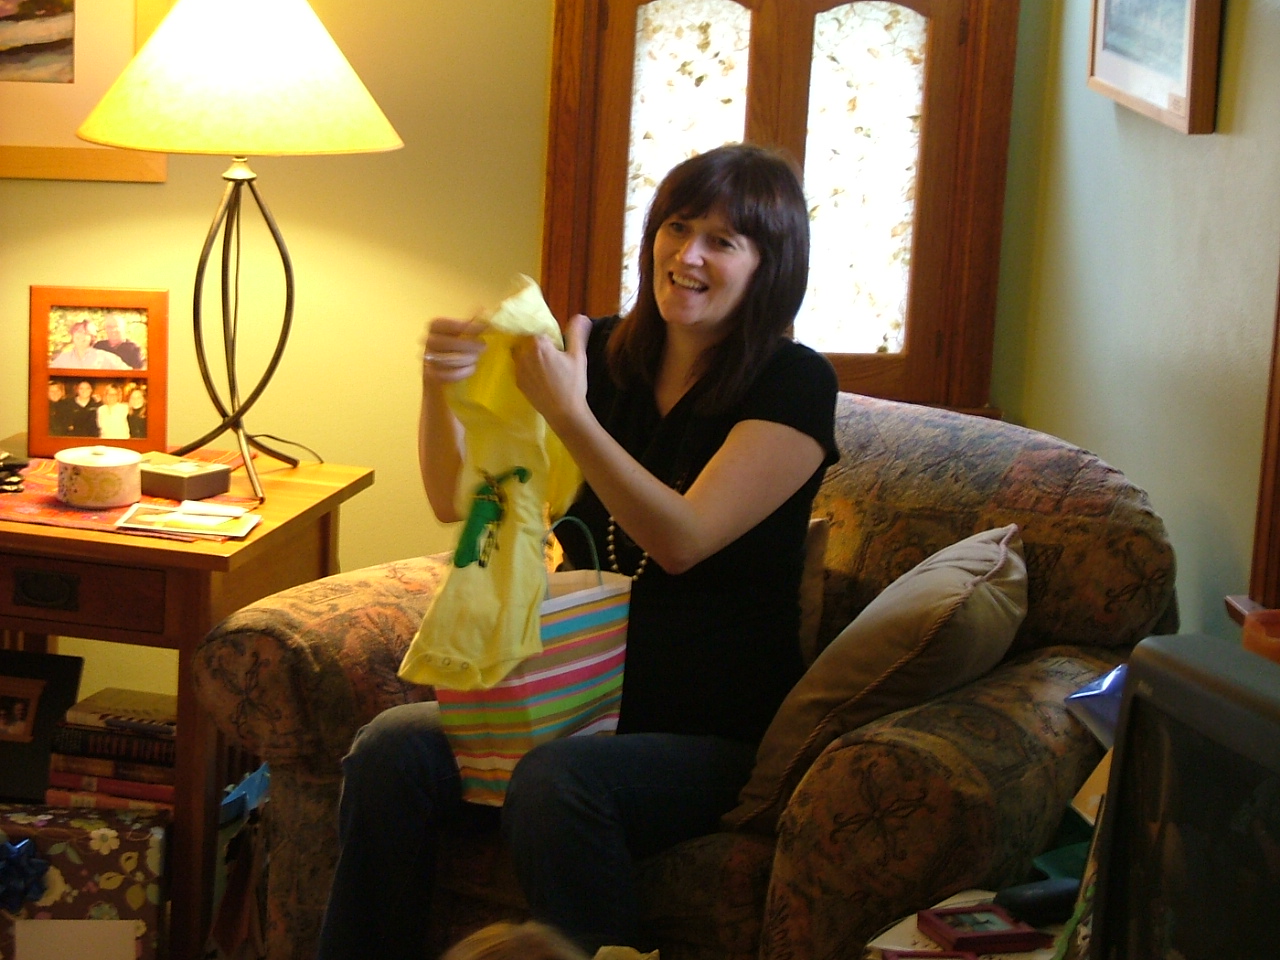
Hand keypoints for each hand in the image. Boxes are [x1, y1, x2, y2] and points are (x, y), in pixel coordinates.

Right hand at [421, 317, 487, 383]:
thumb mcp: (464, 337)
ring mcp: (427, 361)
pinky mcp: (431, 378)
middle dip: (466, 344)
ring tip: (477, 359)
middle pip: (442, 342)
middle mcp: (427, 343)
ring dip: (466, 358)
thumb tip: (482, 309)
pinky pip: (446, 374)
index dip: (458, 325)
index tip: (479, 328)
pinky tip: (471, 369)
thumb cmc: (459, 353)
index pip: (438, 324)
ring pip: (445, 359)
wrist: (446, 383)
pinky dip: (462, 372)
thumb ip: (471, 325)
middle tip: (483, 346)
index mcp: (434, 329)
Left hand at [512, 313, 590, 429]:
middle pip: (530, 341)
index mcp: (538, 344)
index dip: (550, 338)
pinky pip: (521, 368)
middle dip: (540, 346)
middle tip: (555, 359)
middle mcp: (523, 354)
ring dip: (532, 356)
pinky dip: (529, 369)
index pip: (540, 331)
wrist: (564, 413)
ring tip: (548, 369)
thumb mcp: (578, 356)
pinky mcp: (517, 381)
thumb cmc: (573, 384)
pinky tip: (542, 378)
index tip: (559, 348)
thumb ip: (577, 334)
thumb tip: (581, 317)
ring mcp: (518, 369)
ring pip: (523, 354)